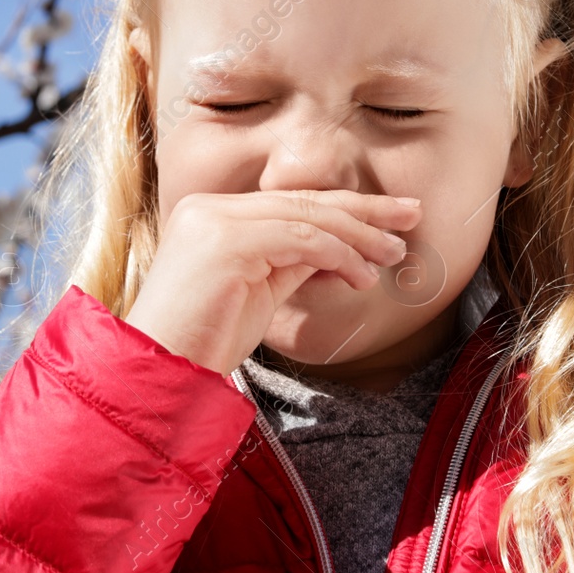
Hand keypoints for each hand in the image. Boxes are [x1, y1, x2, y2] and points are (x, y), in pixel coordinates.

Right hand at [122, 190, 421, 375]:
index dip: (345, 208)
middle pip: (302, 199)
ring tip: (394, 255)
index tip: (390, 219)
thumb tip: (340, 248)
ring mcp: (215, 221)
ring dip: (359, 236)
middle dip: (364, 208)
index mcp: (213, 214)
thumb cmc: (204, 343)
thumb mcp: (259, 292)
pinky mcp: (225, 242)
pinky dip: (338, 254)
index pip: (291, 202)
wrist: (161, 373)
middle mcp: (211, 208)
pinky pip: (299, 239)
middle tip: (412, 214)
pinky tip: (362, 275)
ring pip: (306, 216)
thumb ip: (291, 261)